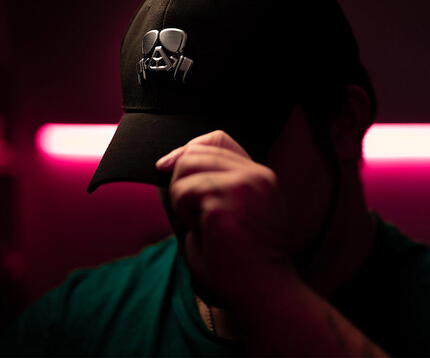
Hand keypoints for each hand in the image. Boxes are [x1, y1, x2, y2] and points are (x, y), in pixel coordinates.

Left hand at [156, 130, 293, 304]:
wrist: (262, 290)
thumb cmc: (243, 257)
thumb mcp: (234, 211)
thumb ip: (215, 183)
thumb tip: (171, 162)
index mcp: (260, 176)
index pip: (219, 139)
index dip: (189, 148)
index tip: (167, 166)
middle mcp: (255, 175)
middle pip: (197, 150)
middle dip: (179, 176)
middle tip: (187, 208)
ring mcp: (242, 186)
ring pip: (187, 166)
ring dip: (180, 195)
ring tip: (195, 220)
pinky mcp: (224, 202)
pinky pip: (184, 190)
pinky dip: (181, 209)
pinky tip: (198, 228)